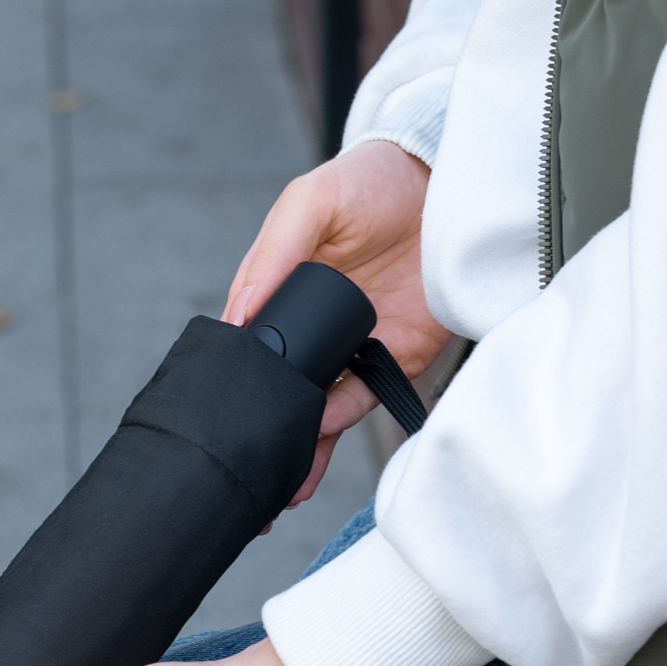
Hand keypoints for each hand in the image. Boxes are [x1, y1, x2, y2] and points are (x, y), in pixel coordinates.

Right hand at [223, 140, 451, 504]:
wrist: (451, 183)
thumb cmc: (371, 182)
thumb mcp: (310, 204)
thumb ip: (273, 255)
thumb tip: (239, 315)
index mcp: (279, 289)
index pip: (247, 343)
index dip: (231, 377)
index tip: (214, 409)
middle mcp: (311, 326)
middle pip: (279, 386)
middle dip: (261, 426)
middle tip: (240, 462)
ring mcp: (351, 346)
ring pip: (313, 408)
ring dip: (295, 445)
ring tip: (276, 483)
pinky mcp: (393, 359)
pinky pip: (359, 401)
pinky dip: (335, 427)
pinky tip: (312, 445)